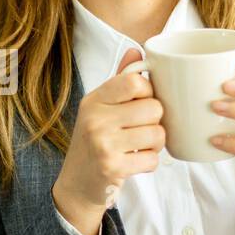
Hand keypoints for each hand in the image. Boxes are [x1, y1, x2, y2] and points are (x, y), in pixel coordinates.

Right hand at [53, 48, 164, 234]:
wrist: (77, 184)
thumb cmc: (94, 142)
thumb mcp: (101, 108)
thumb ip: (120, 80)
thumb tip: (137, 50)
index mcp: (94, 100)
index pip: (135, 81)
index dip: (149, 92)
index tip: (141, 104)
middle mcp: (95, 119)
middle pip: (154, 108)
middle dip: (155, 122)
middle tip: (142, 130)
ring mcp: (102, 143)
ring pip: (157, 134)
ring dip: (155, 144)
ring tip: (140, 146)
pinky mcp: (112, 167)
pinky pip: (152, 159)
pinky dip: (150, 162)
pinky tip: (135, 162)